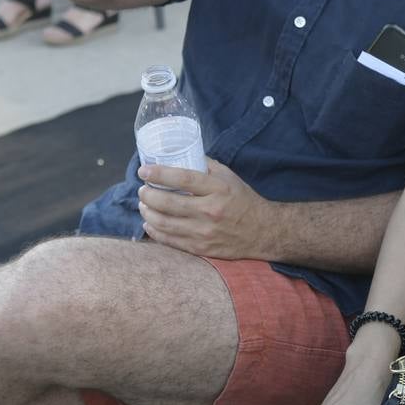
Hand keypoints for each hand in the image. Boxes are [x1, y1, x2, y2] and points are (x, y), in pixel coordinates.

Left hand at [137, 158, 270, 257]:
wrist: (262, 232)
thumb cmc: (243, 201)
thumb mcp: (229, 177)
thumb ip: (206, 166)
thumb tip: (183, 156)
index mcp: (218, 190)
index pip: (182, 179)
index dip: (159, 174)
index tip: (144, 171)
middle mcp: (210, 211)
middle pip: (168, 203)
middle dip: (148, 195)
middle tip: (142, 189)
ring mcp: (204, 232)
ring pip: (164, 223)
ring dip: (147, 213)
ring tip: (143, 204)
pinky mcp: (201, 248)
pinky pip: (170, 240)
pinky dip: (154, 231)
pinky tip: (149, 223)